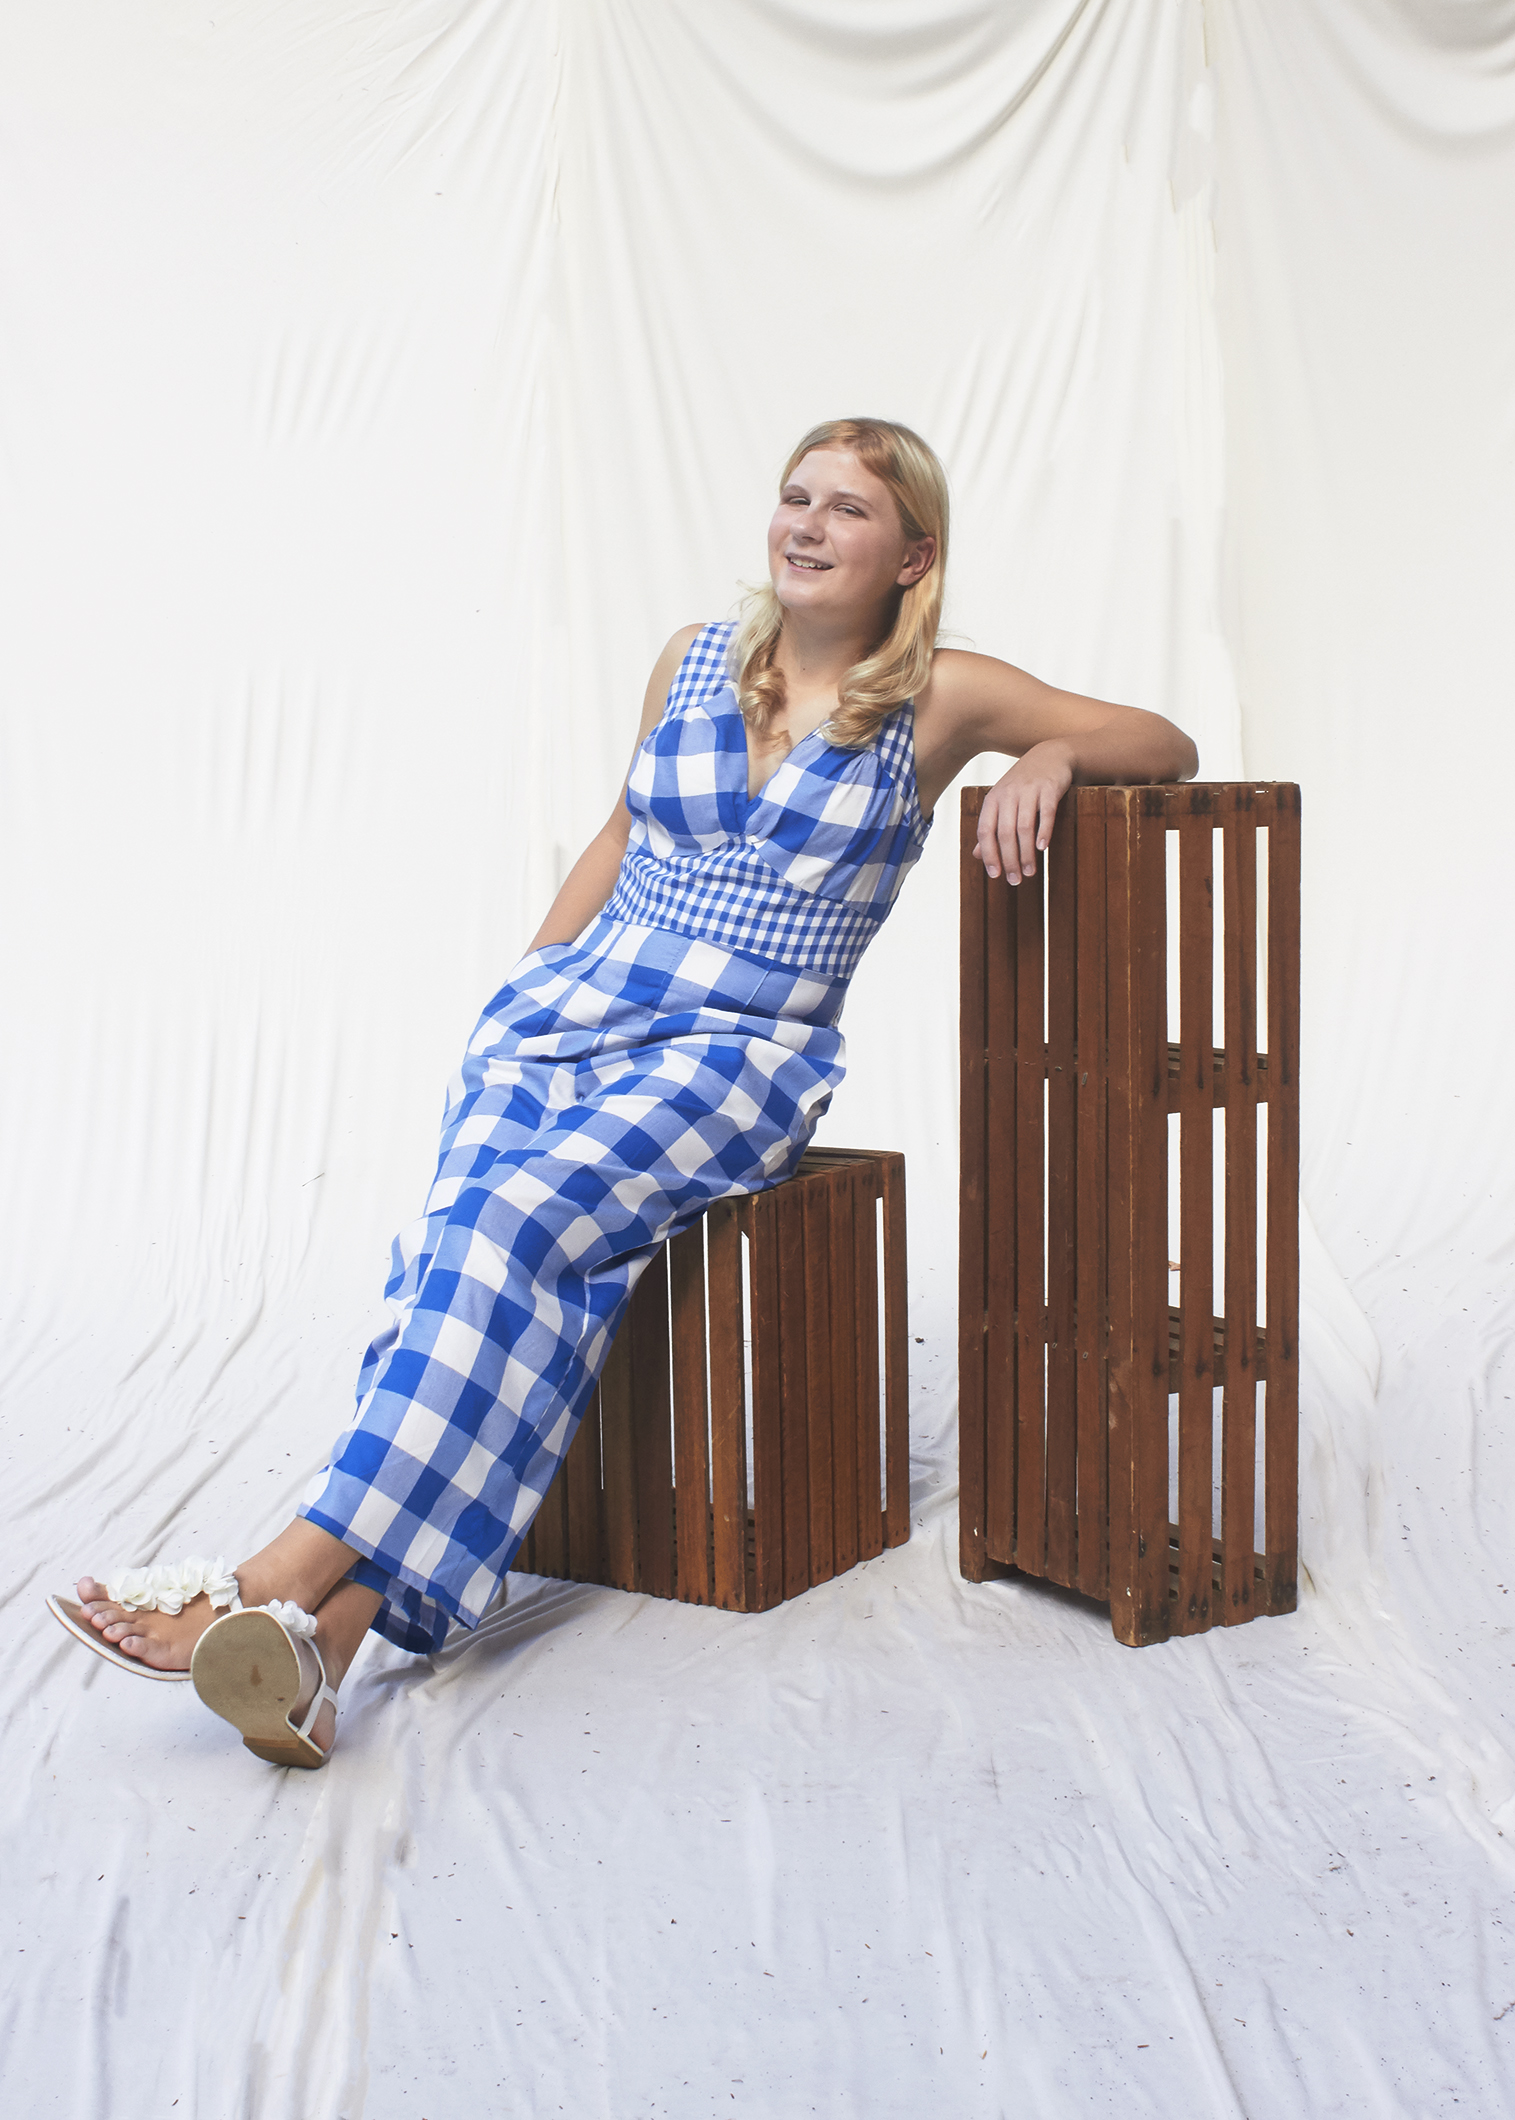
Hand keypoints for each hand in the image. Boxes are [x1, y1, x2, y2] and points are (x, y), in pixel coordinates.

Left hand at [974, 742, 1072, 883]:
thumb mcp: (1002, 802)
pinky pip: (1046, 813)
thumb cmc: (1023, 784)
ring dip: (1027, 853)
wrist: (1050, 755)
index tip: (995, 875)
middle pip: (1005, 833)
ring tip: (1030, 871)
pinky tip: (1043, 848)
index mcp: (993, 799)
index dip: (989, 854)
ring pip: (1024, 827)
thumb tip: (976, 855)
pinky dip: (1044, 831)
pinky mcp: (1049, 788)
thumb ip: (991, 827)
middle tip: (1015, 880)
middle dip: (1009, 860)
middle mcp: (1008, 794)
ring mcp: (1029, 790)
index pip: (985, 831)